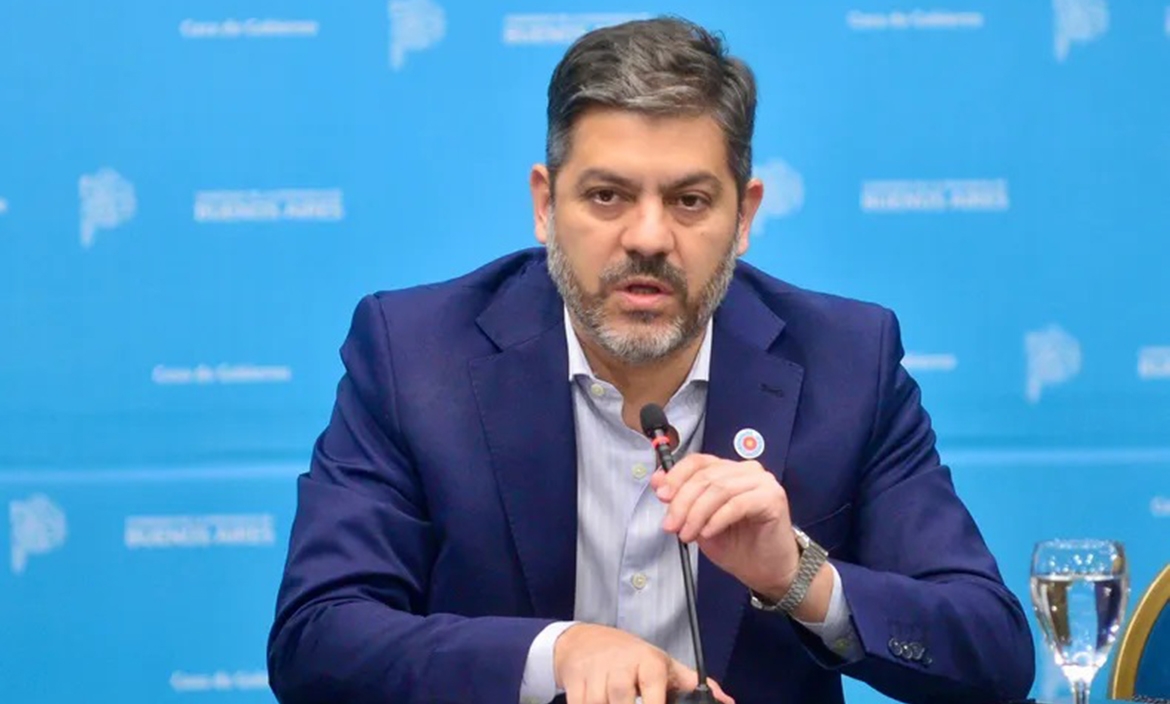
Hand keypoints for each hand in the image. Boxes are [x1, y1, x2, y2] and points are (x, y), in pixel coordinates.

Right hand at [553, 623, 733, 703]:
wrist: (585, 641)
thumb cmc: (632, 658)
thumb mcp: (663, 665)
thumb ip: (693, 684)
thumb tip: (727, 701)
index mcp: (648, 661)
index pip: (652, 684)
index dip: (653, 701)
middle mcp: (620, 664)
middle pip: (620, 697)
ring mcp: (595, 672)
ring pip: (597, 702)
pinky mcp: (575, 681)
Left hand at [650, 454, 797, 600]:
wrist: (767, 571)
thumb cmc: (738, 545)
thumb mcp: (699, 521)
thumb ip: (682, 499)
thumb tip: (657, 481)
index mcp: (729, 470)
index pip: (698, 461)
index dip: (676, 476)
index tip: (661, 496)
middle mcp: (747, 470)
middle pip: (705, 476)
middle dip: (682, 502)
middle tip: (671, 525)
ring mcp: (763, 482)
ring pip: (719, 489)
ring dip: (697, 514)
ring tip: (688, 534)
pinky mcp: (773, 499)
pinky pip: (737, 504)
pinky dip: (717, 519)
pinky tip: (708, 533)